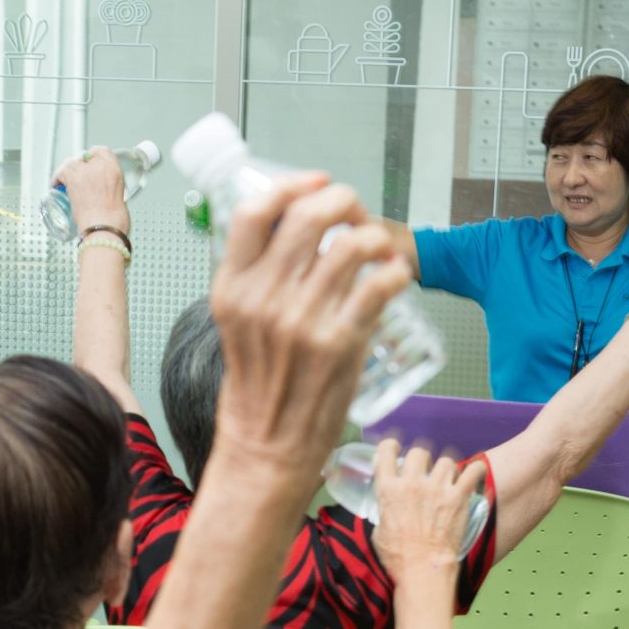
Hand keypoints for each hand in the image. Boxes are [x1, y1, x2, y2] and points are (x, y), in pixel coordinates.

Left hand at [51, 146, 129, 235]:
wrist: (104, 229)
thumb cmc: (112, 221)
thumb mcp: (118, 198)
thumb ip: (109, 189)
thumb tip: (100, 191)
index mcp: (114, 170)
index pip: (101, 151)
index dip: (91, 158)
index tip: (86, 165)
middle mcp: (101, 166)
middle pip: (83, 157)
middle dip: (77, 167)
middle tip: (74, 179)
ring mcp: (86, 172)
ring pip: (70, 164)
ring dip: (66, 173)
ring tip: (63, 183)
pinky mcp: (74, 179)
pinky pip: (61, 172)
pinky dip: (56, 179)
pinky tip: (55, 186)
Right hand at [205, 176, 406, 481]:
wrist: (267, 445)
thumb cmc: (259, 386)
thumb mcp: (238, 323)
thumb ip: (258, 278)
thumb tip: (297, 229)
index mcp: (232, 289)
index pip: (254, 213)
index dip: (291, 186)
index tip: (316, 183)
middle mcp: (264, 299)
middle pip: (309, 216)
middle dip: (343, 202)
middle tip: (355, 214)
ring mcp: (302, 320)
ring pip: (352, 244)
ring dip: (375, 237)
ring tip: (378, 249)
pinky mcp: (340, 342)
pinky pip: (380, 283)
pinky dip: (396, 270)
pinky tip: (395, 275)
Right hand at [368, 439, 485, 586]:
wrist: (423, 569)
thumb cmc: (398, 557)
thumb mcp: (378, 531)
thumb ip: (385, 511)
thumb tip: (390, 506)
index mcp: (388, 490)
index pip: (386, 452)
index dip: (391, 447)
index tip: (396, 449)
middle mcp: (412, 483)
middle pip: (418, 453)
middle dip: (422, 460)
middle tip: (425, 472)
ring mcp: (437, 488)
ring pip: (445, 461)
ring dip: (446, 469)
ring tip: (448, 481)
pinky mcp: (459, 496)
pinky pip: (473, 470)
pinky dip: (475, 470)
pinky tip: (474, 474)